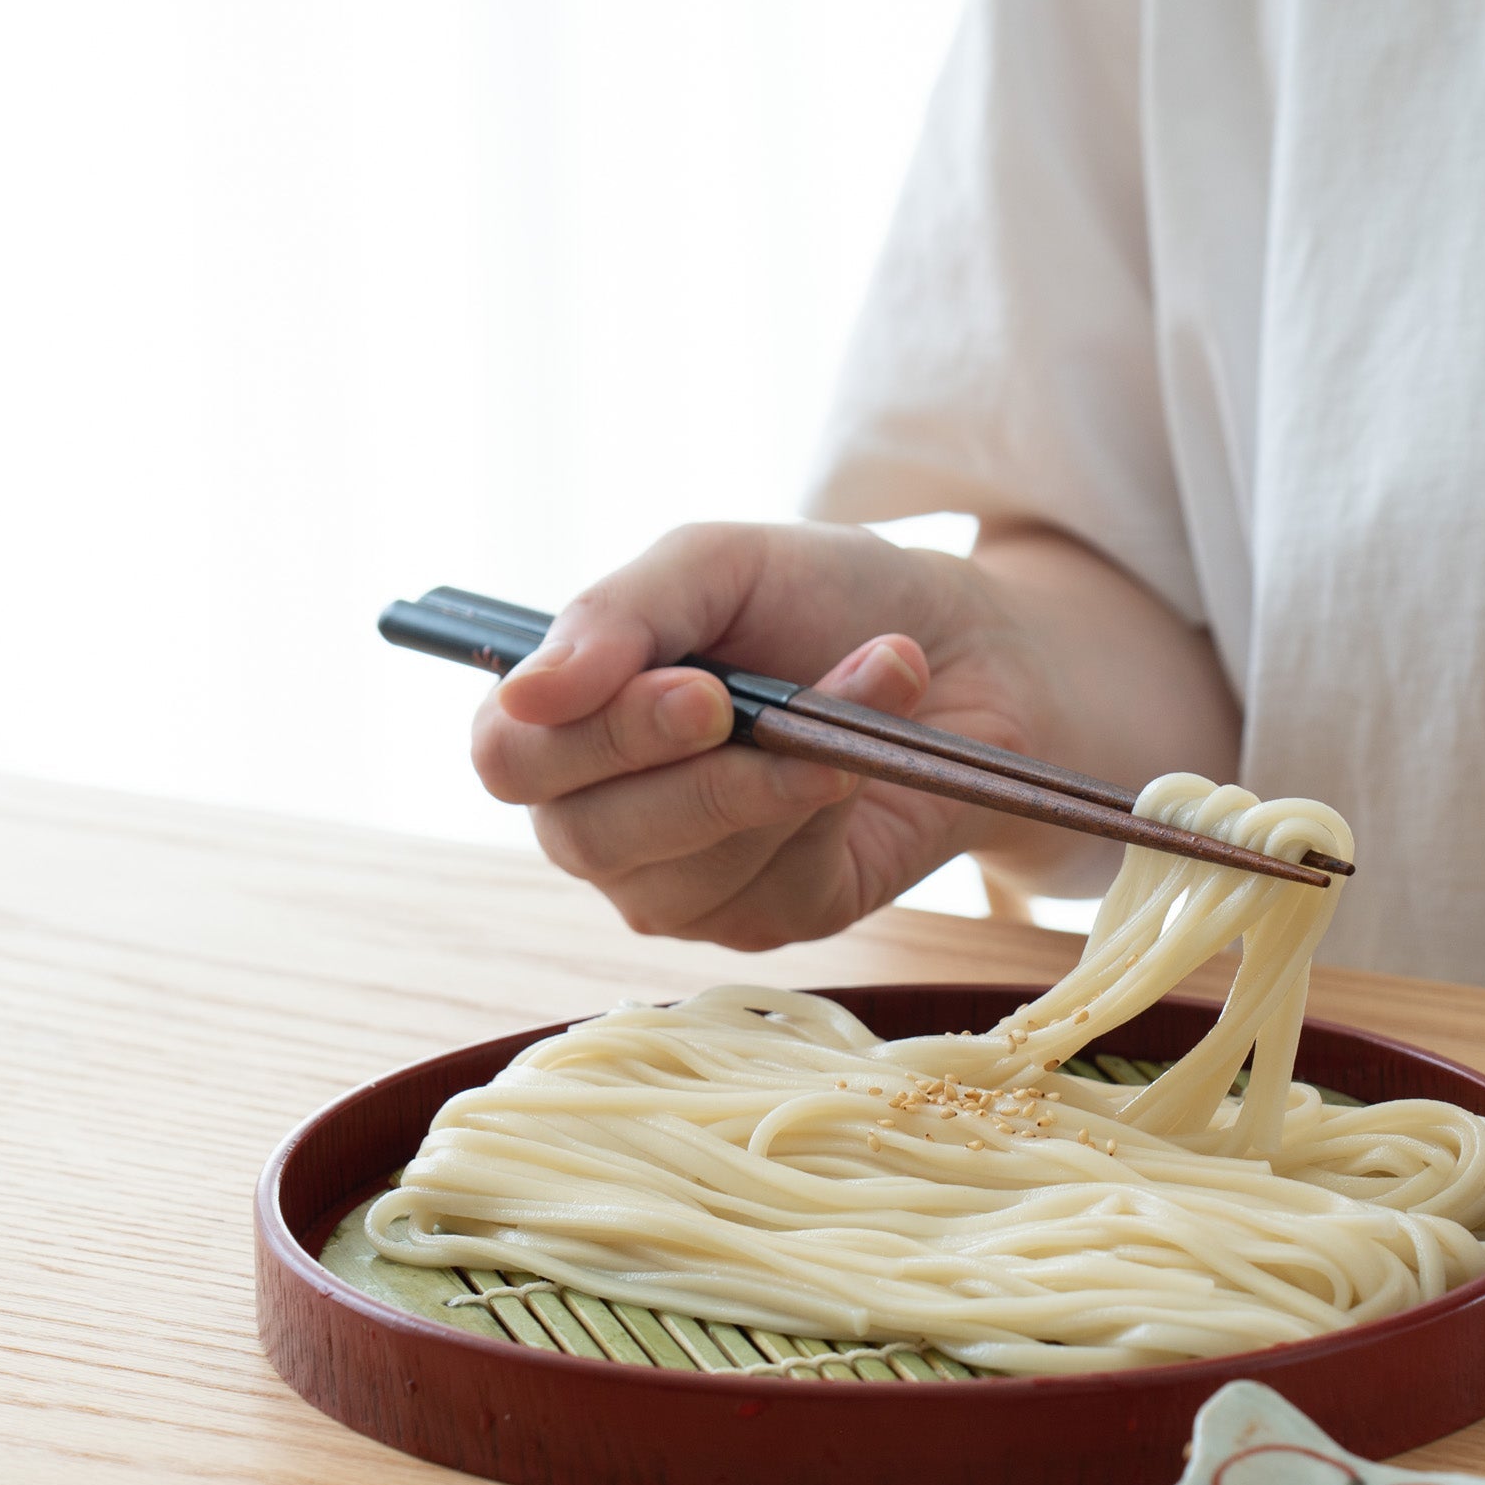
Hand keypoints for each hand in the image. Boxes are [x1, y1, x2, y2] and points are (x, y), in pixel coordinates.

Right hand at [469, 522, 1048, 947]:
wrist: (973, 649)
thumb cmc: (827, 601)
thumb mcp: (720, 566)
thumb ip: (620, 612)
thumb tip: (531, 692)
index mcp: (567, 727)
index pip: (511, 759)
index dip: (590, 734)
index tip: (694, 689)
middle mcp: (607, 820)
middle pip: (585, 836)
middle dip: (688, 772)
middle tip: (759, 705)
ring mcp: (687, 885)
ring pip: (685, 875)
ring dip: (780, 779)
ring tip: (867, 687)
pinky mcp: (778, 919)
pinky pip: (774, 890)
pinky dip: (826, 814)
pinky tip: (864, 759)